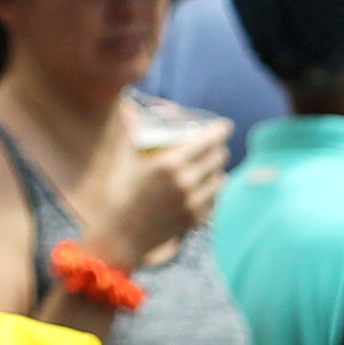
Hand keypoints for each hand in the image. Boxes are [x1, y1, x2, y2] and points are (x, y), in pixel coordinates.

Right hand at [107, 109, 230, 263]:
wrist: (121, 235)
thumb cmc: (118, 193)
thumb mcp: (123, 160)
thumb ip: (130, 133)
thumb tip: (128, 109)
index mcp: (170, 163)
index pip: (207, 141)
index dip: (220, 130)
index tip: (225, 126)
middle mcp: (186, 182)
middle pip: (218, 158)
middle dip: (218, 149)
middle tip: (213, 146)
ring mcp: (193, 203)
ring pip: (220, 180)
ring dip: (217, 170)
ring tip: (210, 167)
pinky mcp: (195, 219)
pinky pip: (214, 200)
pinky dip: (212, 192)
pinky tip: (204, 189)